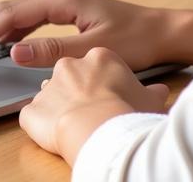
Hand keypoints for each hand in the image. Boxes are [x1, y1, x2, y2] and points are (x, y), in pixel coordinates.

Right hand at [0, 0, 178, 68]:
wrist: (163, 32)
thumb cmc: (136, 40)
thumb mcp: (93, 49)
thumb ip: (52, 51)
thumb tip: (12, 52)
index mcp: (62, 0)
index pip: (11, 16)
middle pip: (9, 10)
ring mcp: (65, 4)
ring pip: (18, 13)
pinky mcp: (70, 13)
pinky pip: (32, 19)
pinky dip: (12, 31)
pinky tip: (5, 43)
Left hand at [19, 47, 168, 164]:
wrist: (101, 129)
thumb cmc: (126, 112)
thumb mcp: (148, 99)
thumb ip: (152, 92)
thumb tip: (160, 92)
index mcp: (98, 57)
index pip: (96, 67)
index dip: (103, 85)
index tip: (109, 98)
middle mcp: (69, 65)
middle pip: (71, 77)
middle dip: (78, 94)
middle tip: (93, 113)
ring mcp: (48, 86)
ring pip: (51, 96)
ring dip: (60, 109)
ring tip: (76, 126)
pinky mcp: (32, 110)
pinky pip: (32, 117)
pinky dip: (41, 127)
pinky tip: (55, 136)